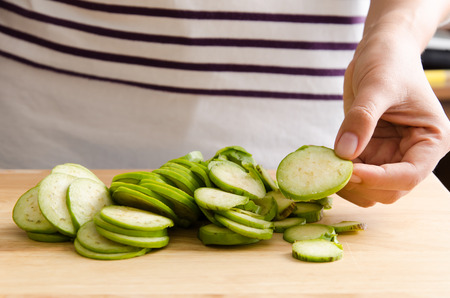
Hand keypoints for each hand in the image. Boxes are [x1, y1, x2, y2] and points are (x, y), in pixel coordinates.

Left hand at [334, 26, 449, 206]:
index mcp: (430, 140)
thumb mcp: (377, 86)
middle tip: (330, 173)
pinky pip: (353, 174)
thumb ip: (362, 118)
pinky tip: (322, 162)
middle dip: (361, 186)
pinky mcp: (369, 151)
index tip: (350, 172)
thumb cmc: (389, 62)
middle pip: (389, 190)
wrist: (380, 51)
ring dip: (348, 186)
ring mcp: (389, 155)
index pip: (409, 174)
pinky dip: (337, 174)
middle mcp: (412, 153)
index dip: (379, 179)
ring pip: (370, 188)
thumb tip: (345, 153)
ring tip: (323, 169)